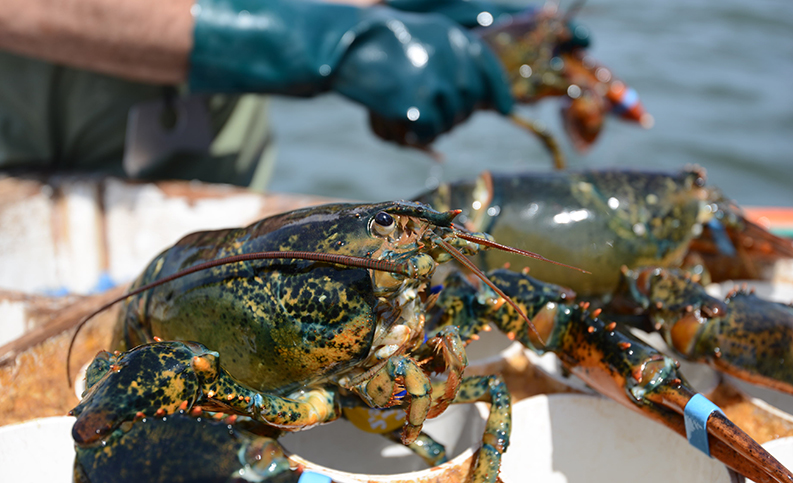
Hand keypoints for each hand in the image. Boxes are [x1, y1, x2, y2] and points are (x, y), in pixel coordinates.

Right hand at [332, 7, 513, 145]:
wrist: (345, 51)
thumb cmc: (381, 45)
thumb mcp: (424, 37)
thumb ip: (456, 60)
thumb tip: (487, 99)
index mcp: (453, 37)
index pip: (487, 68)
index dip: (498, 91)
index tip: (504, 109)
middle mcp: (451, 58)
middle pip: (471, 100)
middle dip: (460, 112)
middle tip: (438, 113)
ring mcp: (435, 83)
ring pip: (452, 119)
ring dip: (437, 123)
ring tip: (414, 112)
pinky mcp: (418, 106)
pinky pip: (432, 131)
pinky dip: (421, 132)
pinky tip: (406, 122)